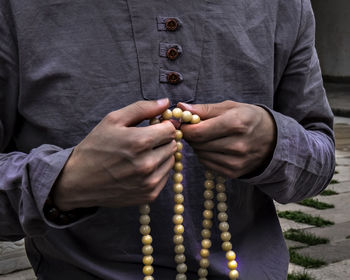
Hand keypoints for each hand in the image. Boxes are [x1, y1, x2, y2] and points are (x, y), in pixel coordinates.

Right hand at [53, 99, 176, 210]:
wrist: (78, 181)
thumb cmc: (94, 148)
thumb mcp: (113, 120)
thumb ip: (142, 108)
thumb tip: (166, 102)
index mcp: (140, 142)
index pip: (171, 130)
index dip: (163, 126)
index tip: (153, 127)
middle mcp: (148, 164)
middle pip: (172, 145)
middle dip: (162, 140)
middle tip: (145, 142)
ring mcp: (149, 182)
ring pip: (171, 161)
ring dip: (161, 156)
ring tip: (141, 155)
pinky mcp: (149, 195)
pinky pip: (165, 177)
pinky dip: (157, 171)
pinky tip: (141, 169)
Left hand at [178, 100, 276, 178]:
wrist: (272, 139)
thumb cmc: (248, 118)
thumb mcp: (230, 107)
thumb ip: (204, 109)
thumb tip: (181, 107)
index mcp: (236, 123)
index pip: (198, 132)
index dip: (185, 128)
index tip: (183, 123)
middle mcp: (237, 145)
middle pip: (198, 144)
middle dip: (191, 136)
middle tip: (194, 128)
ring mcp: (236, 161)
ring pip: (201, 155)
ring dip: (198, 145)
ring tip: (207, 137)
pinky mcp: (233, 172)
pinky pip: (207, 164)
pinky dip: (205, 155)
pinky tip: (213, 147)